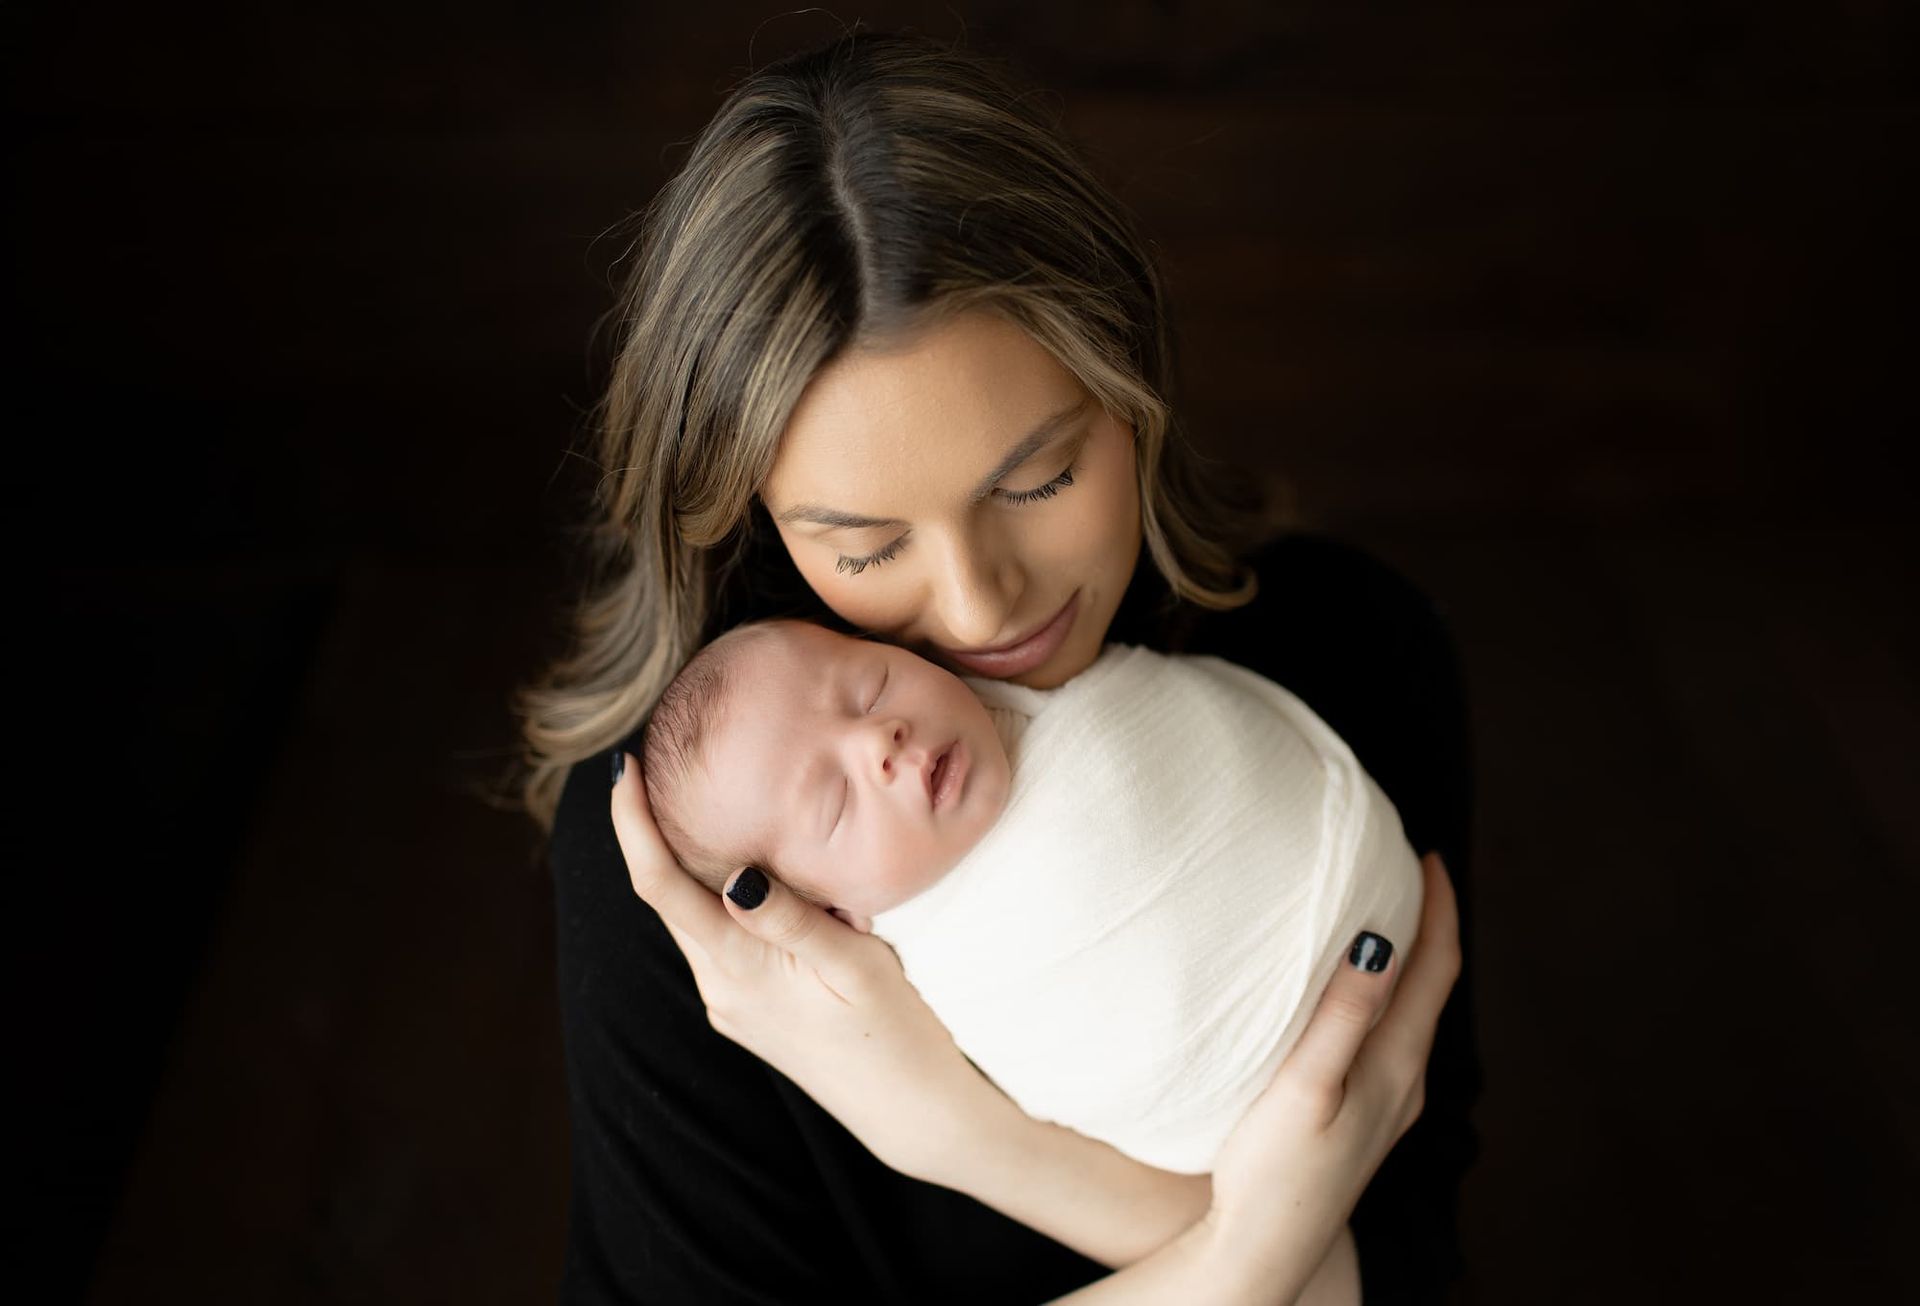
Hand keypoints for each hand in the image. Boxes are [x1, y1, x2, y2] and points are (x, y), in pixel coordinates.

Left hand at [610, 751, 991, 1181]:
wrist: (912, 1112)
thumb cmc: (897, 1034)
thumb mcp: (856, 966)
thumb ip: (792, 920)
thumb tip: (734, 878)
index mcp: (738, 970)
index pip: (660, 886)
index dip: (633, 825)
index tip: (624, 768)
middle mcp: (719, 988)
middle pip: (666, 895)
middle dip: (652, 831)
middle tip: (656, 764)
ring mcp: (729, 1003)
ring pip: (692, 917)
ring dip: (687, 863)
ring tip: (699, 802)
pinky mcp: (747, 1010)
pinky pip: (718, 939)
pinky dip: (717, 895)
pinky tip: (745, 867)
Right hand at [1203, 852, 1461, 1291]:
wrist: (1264, 1251)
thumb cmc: (1273, 1173)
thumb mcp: (1305, 1087)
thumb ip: (1345, 1015)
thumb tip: (1383, 942)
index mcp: (1396, 1067)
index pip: (1437, 970)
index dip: (1441, 908)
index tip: (1428, 854)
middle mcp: (1406, 1084)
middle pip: (1434, 987)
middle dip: (1429, 924)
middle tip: (1407, 868)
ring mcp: (1388, 1107)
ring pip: (1414, 1015)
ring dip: (1409, 961)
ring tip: (1384, 916)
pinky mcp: (1364, 1121)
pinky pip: (1392, 1039)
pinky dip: (1387, 997)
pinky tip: (1355, 998)